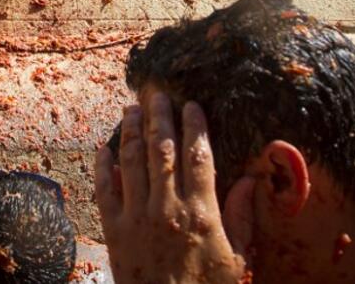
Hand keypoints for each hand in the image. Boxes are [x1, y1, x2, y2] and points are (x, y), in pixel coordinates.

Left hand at [94, 92, 249, 283]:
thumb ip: (242, 218)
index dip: (194, 127)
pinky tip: (103, 147)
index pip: (197, 156)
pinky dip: (103, 165)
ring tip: (130, 108)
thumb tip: (251, 181)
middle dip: (159, 117)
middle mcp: (167, 208)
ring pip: (131, 161)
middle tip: (156, 94)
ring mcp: (137, 216)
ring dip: (129, 131)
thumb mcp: (238, 259)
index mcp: (201, 212)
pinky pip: (104, 189)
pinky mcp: (113, 229)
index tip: (191, 105)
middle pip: (161, 150)